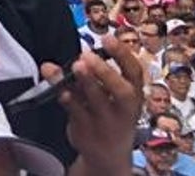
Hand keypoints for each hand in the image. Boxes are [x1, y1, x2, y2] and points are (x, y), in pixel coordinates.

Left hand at [42, 37, 143, 173]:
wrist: (107, 155)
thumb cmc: (107, 114)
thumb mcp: (106, 95)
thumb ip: (86, 76)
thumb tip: (59, 59)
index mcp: (133, 94)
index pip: (134, 72)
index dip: (122, 55)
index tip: (107, 38)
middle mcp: (124, 108)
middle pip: (122, 90)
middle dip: (106, 72)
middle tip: (87, 55)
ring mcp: (106, 121)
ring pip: (97, 101)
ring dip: (86, 83)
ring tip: (75, 66)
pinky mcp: (88, 130)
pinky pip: (78, 114)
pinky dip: (70, 101)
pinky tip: (62, 91)